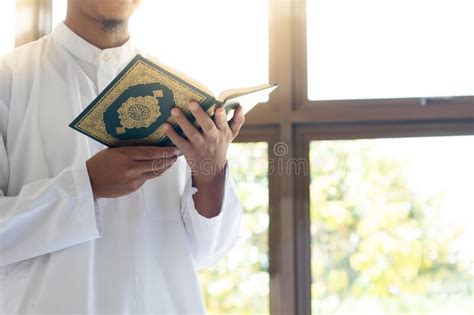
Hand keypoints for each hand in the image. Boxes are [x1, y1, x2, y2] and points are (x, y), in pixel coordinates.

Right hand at [86, 146, 179, 198]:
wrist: (89, 182)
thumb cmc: (99, 162)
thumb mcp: (114, 150)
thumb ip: (131, 149)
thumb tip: (149, 144)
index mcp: (126, 154)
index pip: (152, 152)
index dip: (166, 151)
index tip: (175, 148)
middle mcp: (132, 168)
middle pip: (157, 163)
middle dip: (169, 159)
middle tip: (177, 154)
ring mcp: (133, 180)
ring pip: (155, 173)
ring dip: (164, 166)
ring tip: (170, 161)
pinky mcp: (133, 188)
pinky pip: (146, 179)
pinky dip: (152, 173)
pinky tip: (155, 168)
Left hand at [163, 102, 244, 217]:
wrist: (212, 169)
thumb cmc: (221, 146)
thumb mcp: (231, 135)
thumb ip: (237, 120)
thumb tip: (241, 106)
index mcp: (222, 132)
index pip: (223, 124)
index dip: (222, 117)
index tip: (219, 108)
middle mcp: (211, 138)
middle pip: (206, 126)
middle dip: (199, 114)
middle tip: (192, 102)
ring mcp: (199, 145)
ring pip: (191, 132)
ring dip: (182, 121)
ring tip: (174, 110)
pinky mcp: (189, 151)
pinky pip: (180, 142)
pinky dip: (172, 134)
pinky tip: (166, 125)